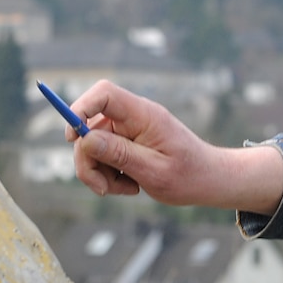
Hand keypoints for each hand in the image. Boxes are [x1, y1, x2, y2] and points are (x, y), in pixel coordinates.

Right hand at [66, 81, 282, 211]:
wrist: (210, 182)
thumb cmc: (189, 177)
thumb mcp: (154, 171)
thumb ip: (120, 155)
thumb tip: (86, 139)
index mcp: (144, 115)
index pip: (104, 93)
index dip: (81, 108)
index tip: (73, 137)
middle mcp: (134, 117)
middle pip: (90, 127)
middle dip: (88, 160)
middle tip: (102, 189)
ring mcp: (129, 130)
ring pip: (93, 145)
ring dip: (100, 172)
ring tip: (127, 189)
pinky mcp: (127, 143)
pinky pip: (104, 155)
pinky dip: (109, 174)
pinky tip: (131, 186)